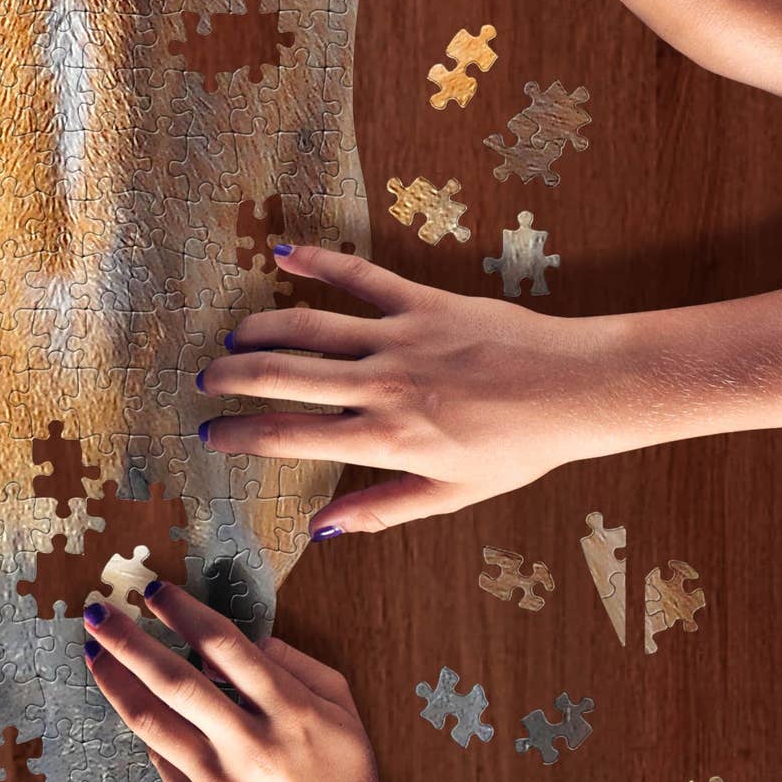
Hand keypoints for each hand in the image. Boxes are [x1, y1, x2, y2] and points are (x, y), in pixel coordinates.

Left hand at [78, 580, 416, 781]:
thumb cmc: (346, 778)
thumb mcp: (340, 707)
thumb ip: (293, 664)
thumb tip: (243, 638)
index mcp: (290, 710)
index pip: (224, 646)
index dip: (184, 612)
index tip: (154, 591)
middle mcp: (251, 746)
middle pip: (175, 680)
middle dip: (129, 641)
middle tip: (98, 612)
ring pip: (154, 723)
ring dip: (117, 683)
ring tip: (94, 654)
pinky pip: (166, 762)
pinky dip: (151, 732)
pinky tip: (135, 708)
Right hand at [197, 244, 629, 530]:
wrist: (576, 390)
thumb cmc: (519, 449)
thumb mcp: (451, 495)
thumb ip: (380, 509)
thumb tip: (320, 529)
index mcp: (386, 441)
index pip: (288, 436)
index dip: (240, 435)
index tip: (211, 435)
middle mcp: (383, 387)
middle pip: (282, 376)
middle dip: (232, 379)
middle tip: (204, 382)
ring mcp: (400, 339)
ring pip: (307, 327)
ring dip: (260, 329)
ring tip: (232, 337)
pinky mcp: (423, 302)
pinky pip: (359, 277)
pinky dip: (319, 261)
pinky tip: (283, 251)